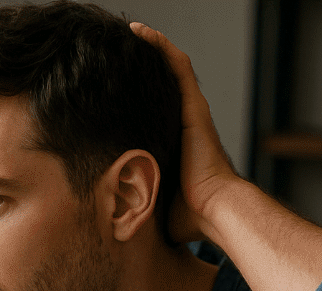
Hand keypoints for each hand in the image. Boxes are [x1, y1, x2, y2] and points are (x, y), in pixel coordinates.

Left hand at [130, 22, 239, 243]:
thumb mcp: (149, 208)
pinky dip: (160, 47)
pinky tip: (140, 30)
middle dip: (139, 67)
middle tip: (112, 52)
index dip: (133, 99)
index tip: (110, 90)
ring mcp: (189, 113)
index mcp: (174, 146)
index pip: (150, 113)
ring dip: (149, 49)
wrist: (214, 213)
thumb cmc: (187, 219)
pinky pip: (176, 67)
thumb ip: (133, 209)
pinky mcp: (193, 107)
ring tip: (128, 30)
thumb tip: (107, 228)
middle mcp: (183, 125)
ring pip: (168, 70)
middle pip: (158, 87)